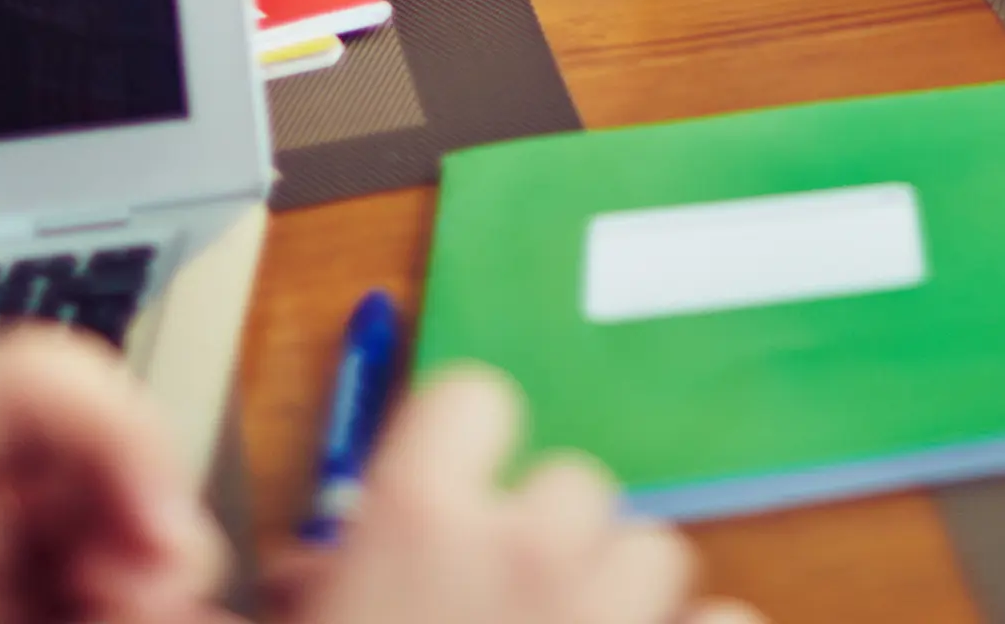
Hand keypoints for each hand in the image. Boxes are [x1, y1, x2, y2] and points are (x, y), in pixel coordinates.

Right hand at [278, 368, 754, 623]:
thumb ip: (277, 576)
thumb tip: (285, 561)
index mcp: (417, 522)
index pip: (474, 401)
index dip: (463, 453)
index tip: (452, 499)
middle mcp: (525, 547)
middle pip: (573, 485)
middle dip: (544, 546)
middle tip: (499, 613)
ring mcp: (612, 612)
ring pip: (651, 549)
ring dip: (620, 598)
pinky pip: (727, 617)